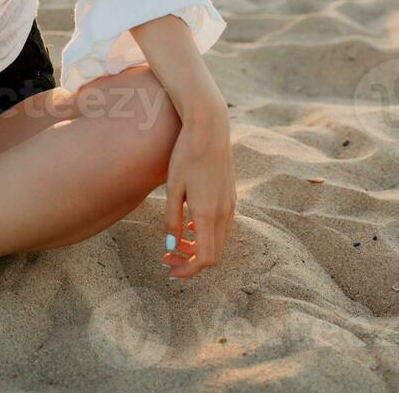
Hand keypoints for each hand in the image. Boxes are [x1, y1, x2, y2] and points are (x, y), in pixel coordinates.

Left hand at [161, 97, 235, 278]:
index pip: (205, 260)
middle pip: (214, 255)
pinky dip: (207, 234)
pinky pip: (223, 226)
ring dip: (199, 249)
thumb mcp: (173, 188)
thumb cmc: (186, 155)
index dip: (188, 271)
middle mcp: (224, 213)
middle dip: (191, 262)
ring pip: (219, 241)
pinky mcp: (231, 195)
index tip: (170, 271)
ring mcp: (231, 204)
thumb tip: (171, 247)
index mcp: (208, 214)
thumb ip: (172, 220)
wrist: (209, 128)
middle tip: (168, 259)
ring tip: (176, 243)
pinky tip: (190, 225)